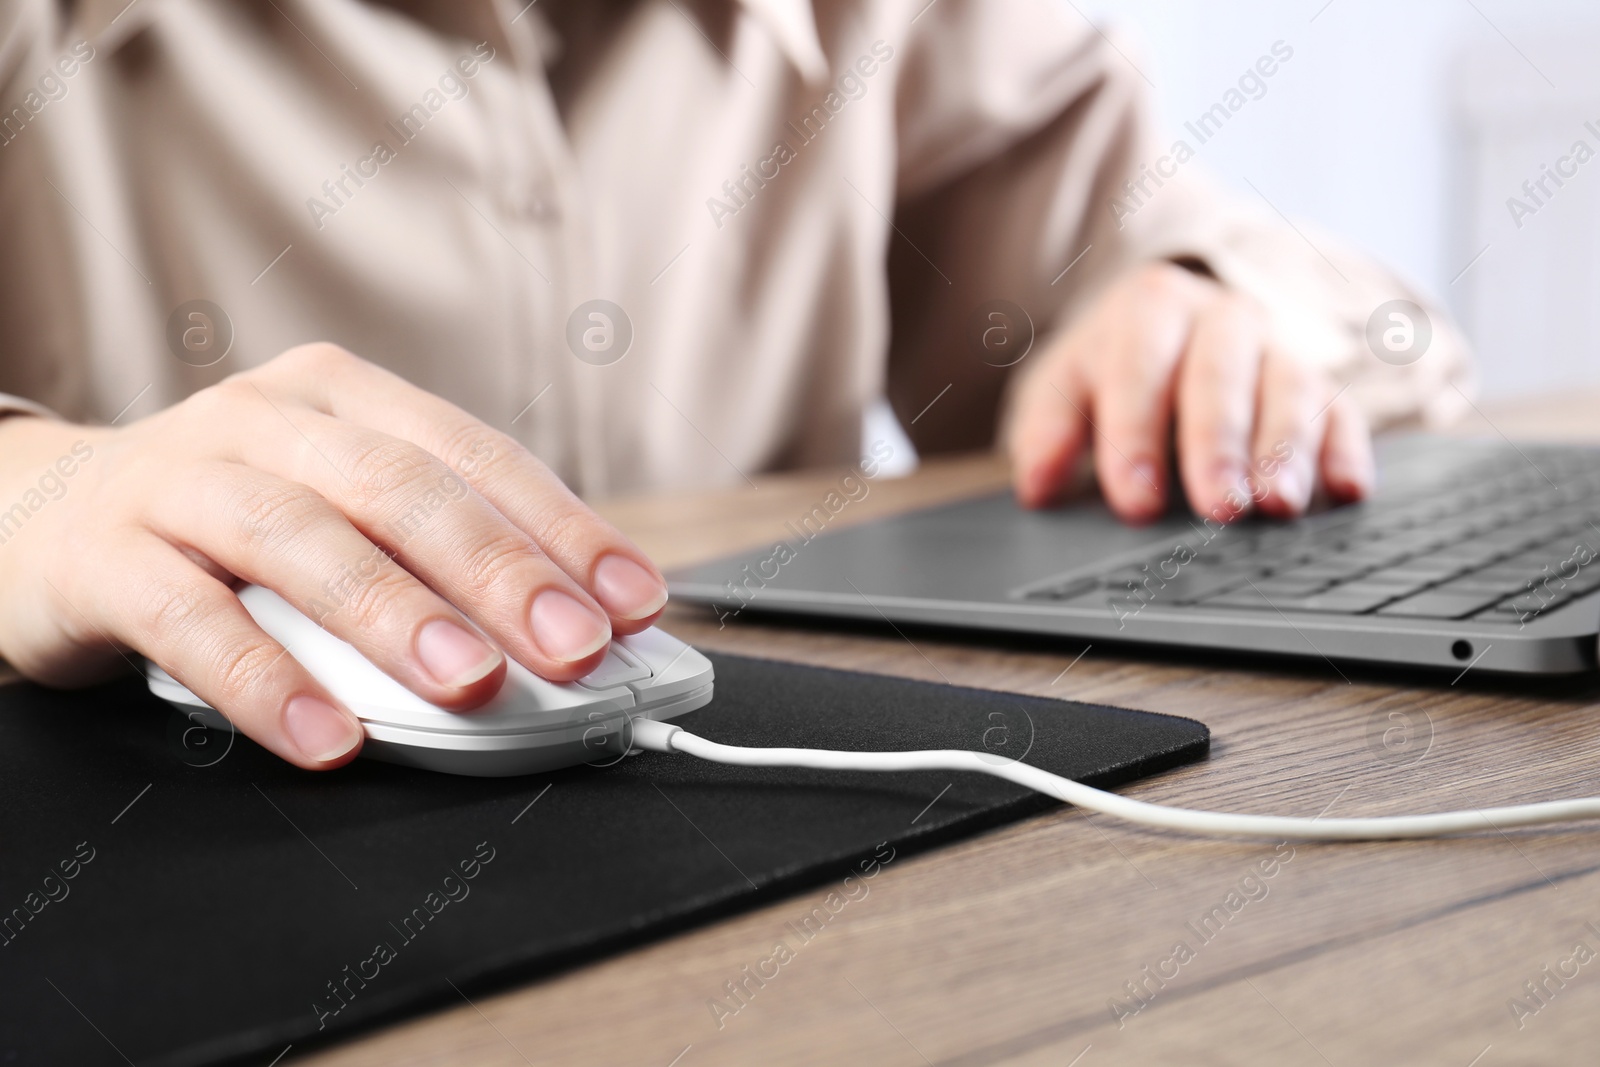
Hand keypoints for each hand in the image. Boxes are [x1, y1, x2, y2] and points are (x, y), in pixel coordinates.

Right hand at [0, 345, 667, 768]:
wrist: (33, 516)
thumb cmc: (220, 522)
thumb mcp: (332, 513)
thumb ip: (427, 558)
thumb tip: (561, 634)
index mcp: (344, 399)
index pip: (475, 456)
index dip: (564, 528)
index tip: (637, 601)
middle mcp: (268, 420)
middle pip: (401, 489)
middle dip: (500, 571)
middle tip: (576, 647)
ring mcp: (179, 477)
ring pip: (302, 539)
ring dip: (397, 616)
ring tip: (472, 685)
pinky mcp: (101, 553)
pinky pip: (190, 619)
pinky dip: (266, 681)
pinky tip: (327, 735)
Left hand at [1005, 262, 1373, 522]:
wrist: (1172, 333)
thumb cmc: (1114, 372)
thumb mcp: (1068, 388)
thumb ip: (1048, 431)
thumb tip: (1037, 485)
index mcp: (1150, 309)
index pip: (1141, 365)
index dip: (1137, 434)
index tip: (1134, 500)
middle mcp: (1221, 319)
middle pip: (1221, 372)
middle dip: (1218, 443)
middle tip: (1217, 507)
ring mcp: (1279, 350)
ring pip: (1290, 389)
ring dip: (1286, 450)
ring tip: (1278, 506)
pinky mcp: (1324, 388)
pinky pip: (1343, 413)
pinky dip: (1345, 450)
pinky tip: (1345, 490)